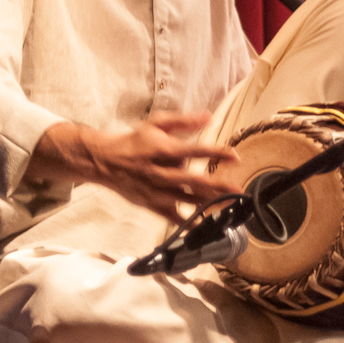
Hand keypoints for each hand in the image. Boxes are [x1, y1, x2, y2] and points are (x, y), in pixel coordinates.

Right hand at [30, 112, 243, 223]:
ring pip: (186, 200)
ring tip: (229, 207)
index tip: (235, 157)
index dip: (216, 153)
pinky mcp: (151, 204)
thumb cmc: (135, 141)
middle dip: (217, 186)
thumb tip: (208, 116)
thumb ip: (183, 121)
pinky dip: (187, 222)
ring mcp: (156, 191)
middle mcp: (162, 172)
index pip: (195, 151)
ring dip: (209, 204)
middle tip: (238, 189)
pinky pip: (171, 216)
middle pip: (194, 181)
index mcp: (165, 150)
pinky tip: (203, 226)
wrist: (105, 161)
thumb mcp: (157, 124)